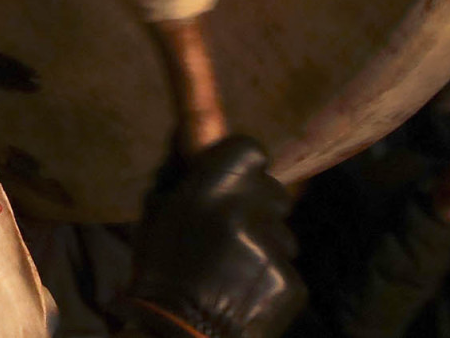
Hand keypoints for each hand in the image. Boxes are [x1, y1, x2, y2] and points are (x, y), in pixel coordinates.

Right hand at [126, 136, 305, 337]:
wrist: (179, 336)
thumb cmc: (159, 272)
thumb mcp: (158, 214)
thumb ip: (188, 175)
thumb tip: (205, 132)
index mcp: (210, 189)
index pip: (250, 149)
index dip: (242, 165)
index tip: (232, 181)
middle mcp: (247, 211)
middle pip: (273, 189)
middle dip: (257, 205)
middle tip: (233, 230)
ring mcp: (273, 248)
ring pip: (281, 231)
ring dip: (264, 243)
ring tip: (234, 268)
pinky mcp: (290, 280)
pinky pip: (285, 266)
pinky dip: (269, 276)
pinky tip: (245, 291)